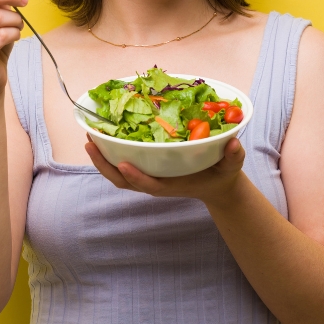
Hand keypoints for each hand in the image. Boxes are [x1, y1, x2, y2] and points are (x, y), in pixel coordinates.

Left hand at [84, 136, 246, 206]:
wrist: (218, 185)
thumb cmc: (222, 174)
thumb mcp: (231, 165)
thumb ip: (233, 155)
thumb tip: (234, 142)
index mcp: (173, 184)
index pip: (151, 184)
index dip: (136, 176)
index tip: (123, 164)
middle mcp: (156, 183)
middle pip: (124, 180)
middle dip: (105, 165)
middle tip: (91, 143)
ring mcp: (149, 178)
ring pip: (119, 174)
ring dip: (102, 159)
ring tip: (89, 138)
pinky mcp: (147, 170)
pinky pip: (123, 165)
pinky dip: (110, 154)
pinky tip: (102, 138)